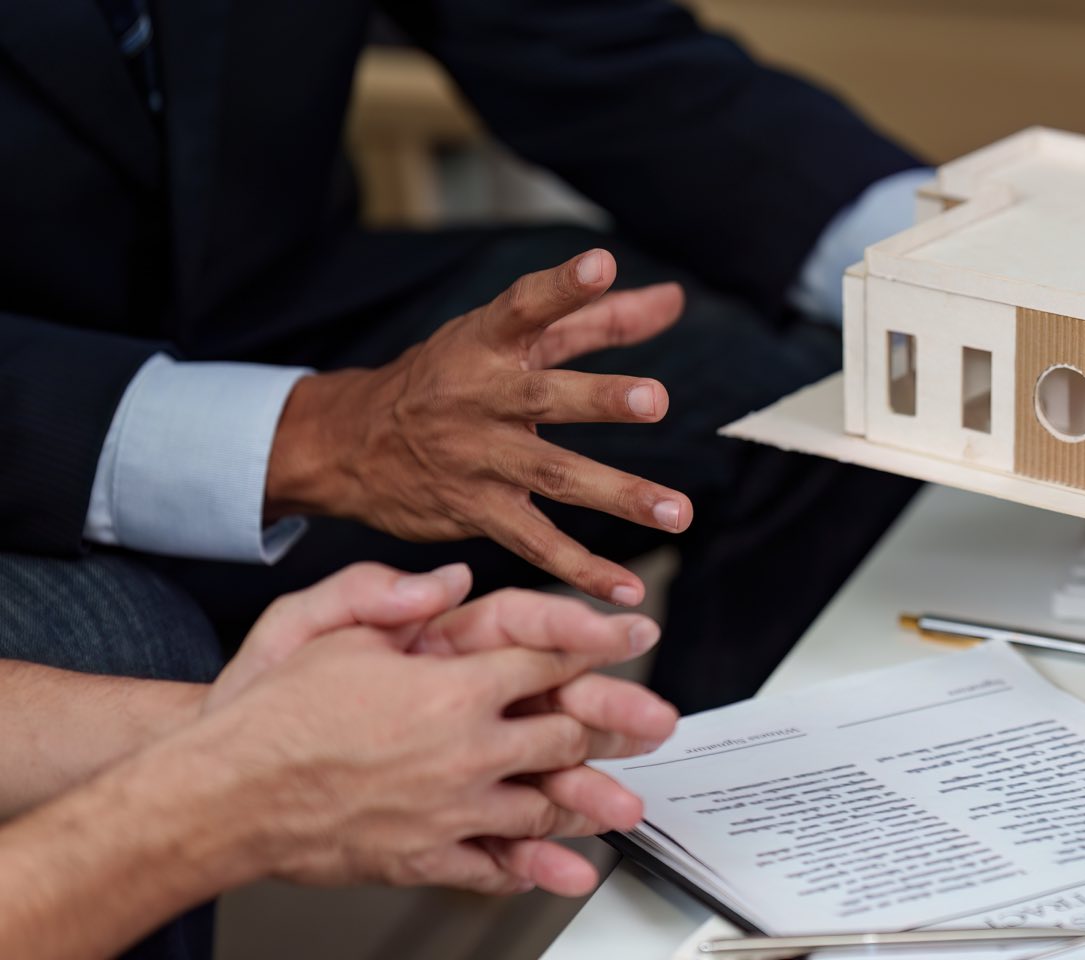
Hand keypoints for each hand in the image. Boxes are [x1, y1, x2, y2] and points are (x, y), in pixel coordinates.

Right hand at [183, 590, 674, 895]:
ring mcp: (450, 809)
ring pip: (541, 805)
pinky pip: (495, 866)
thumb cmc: (268, 712)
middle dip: (611, 728)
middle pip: (561, 735)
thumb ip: (393, 594)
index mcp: (450, 688)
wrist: (219, 795)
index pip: (545, 660)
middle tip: (651, 725)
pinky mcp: (425, 857)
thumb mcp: (324, 625)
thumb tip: (452, 584)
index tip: (634, 638)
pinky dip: (534, 870)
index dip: (597, 644)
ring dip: (588, 804)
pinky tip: (564, 870)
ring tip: (627, 807)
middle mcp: (464, 750)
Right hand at [266, 250, 690, 605]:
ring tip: (676, 513)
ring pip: (551, 476)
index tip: (600, 264)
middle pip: (544, 396)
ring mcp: (477, 458)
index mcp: (484, 343)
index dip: (561, 286)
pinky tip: (628, 591)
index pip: (524, 307)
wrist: (349, 445)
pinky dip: (581, 570)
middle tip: (655, 400)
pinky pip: (535, 544)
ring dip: (616, 494)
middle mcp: (479, 397)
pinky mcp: (476, 511)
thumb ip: (597, 320)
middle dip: (599, 398)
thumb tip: (674, 298)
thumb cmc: (450, 378)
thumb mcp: (507, 340)